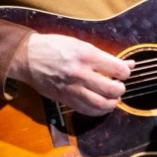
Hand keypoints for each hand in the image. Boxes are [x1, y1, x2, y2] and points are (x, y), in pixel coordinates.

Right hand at [9, 33, 134, 115]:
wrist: (27, 57)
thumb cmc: (55, 47)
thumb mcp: (81, 45)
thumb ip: (105, 57)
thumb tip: (130, 64)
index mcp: (86, 55)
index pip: (117, 69)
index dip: (125, 72)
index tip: (123, 72)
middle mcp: (80, 73)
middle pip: (111, 89)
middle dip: (121, 89)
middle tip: (119, 86)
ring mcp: (71, 88)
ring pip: (100, 104)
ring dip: (112, 103)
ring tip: (113, 98)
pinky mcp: (64, 99)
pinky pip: (86, 110)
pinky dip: (98, 111)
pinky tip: (101, 106)